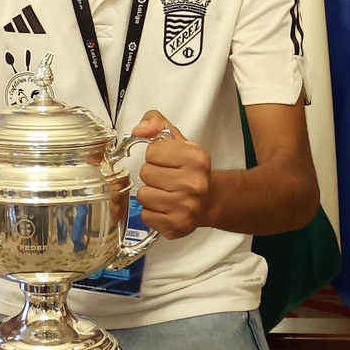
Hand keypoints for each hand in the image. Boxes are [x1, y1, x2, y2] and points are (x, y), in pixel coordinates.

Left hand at [131, 110, 213, 239]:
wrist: (210, 200)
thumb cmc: (189, 168)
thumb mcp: (177, 140)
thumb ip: (156, 123)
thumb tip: (139, 130)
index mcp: (196, 158)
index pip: (152, 151)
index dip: (155, 156)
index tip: (167, 161)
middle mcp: (194, 184)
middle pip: (146, 173)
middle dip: (152, 174)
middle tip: (166, 178)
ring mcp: (186, 207)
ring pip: (143, 195)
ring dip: (150, 194)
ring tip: (164, 193)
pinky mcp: (177, 226)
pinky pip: (145, 215)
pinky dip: (151, 212)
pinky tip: (164, 208)